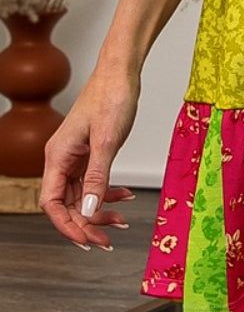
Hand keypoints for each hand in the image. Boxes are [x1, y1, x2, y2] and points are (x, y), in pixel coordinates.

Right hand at [39, 66, 140, 250]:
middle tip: (108, 238)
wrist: (121, 71)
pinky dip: (107, 192)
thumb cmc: (111, 96)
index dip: (67, 225)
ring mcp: (75, 155)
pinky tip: (125, 197)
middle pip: (66, 203)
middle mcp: (61, 158)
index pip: (51, 203)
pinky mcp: (89, 151)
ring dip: (99, 209)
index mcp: (57, 156)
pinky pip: (93, 181)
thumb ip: (98, 176)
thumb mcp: (107, 140)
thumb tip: (89, 209)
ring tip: (121, 220)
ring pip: (81, 194)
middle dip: (87, 222)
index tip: (87, 240)